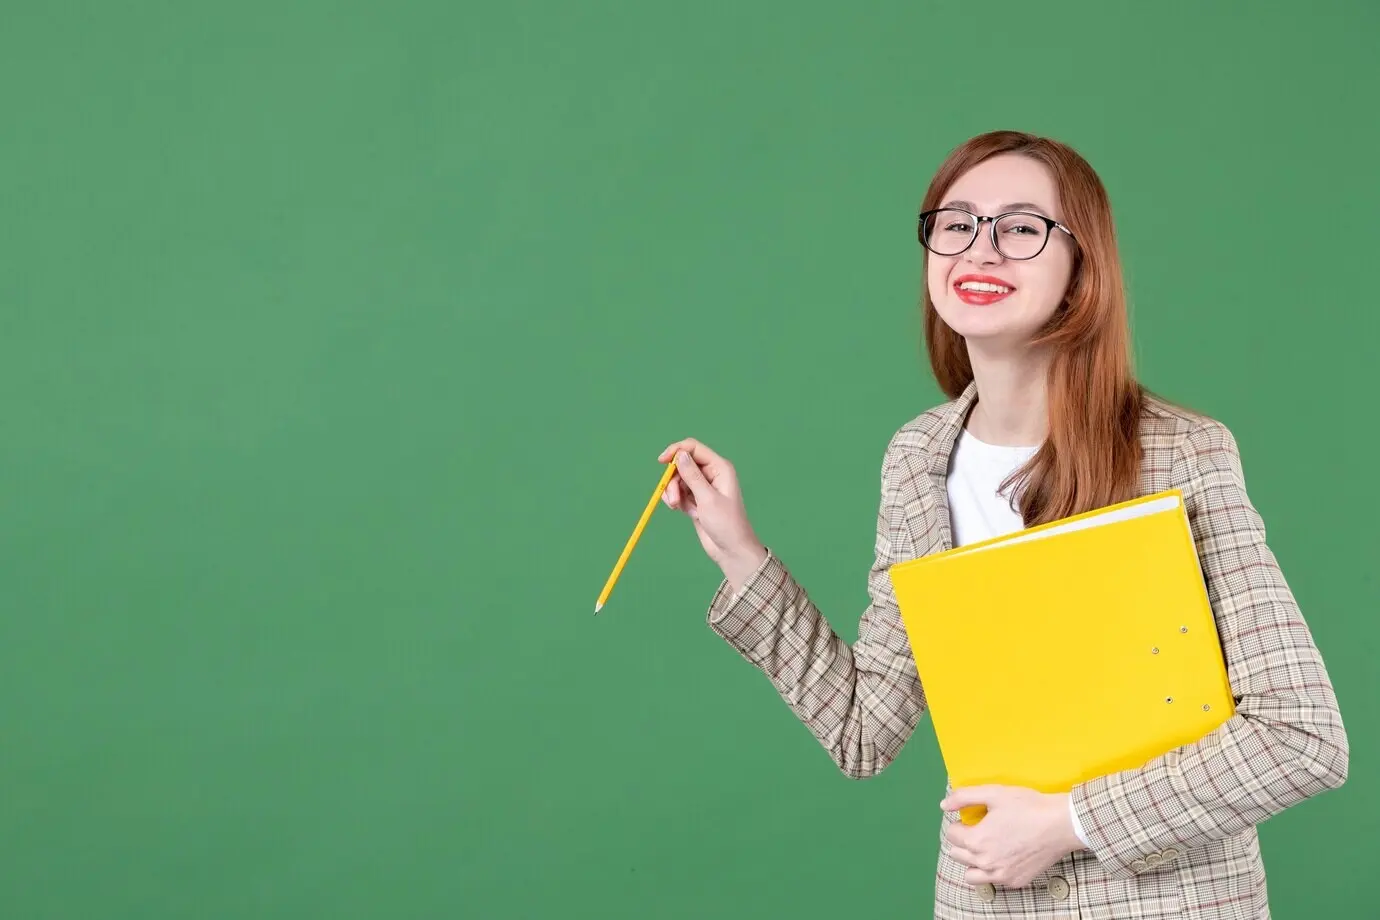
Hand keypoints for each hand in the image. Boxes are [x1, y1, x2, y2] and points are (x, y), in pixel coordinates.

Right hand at [657, 438, 766, 588]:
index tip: (661, 462)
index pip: (693, 448)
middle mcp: (711, 474)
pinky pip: (679, 492)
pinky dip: (675, 499)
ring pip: (678, 479)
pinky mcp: (696, 500)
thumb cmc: (726, 524)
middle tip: (673, 498)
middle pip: (682, 464)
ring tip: (676, 507)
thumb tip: (680, 454)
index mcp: (719, 468)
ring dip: (673, 491)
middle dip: (673, 479)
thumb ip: (692, 476)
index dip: (676, 451)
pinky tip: (679, 510)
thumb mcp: (707, 499)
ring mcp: (703, 488)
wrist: (731, 550)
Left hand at [940, 786, 1083, 888]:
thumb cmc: (1028, 807)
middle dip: (963, 841)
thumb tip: (944, 805)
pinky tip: (1003, 855)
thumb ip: (964, 797)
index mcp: (976, 841)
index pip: (951, 835)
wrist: (1061, 824)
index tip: (972, 817)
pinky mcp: (1016, 881)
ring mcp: (1001, 875)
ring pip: (971, 874)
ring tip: (986, 846)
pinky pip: (993, 881)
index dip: (960, 822)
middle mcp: (985, 863)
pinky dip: (992, 871)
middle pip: (957, 854)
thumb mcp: (993, 793)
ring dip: (972, 861)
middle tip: (979, 829)